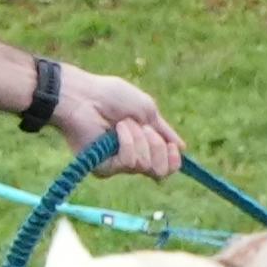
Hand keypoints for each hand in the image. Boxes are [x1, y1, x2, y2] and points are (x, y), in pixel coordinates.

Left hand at [43, 66, 182, 178]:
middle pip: (161, 171)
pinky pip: (129, 163)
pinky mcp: (104, 169)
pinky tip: (115, 131)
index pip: (166, 166)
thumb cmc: (112, 96)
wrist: (85, 96)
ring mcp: (118, 165)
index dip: (173, 159)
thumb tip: (182, 148)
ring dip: (139, 139)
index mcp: (143, 144)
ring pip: (146, 166)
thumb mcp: (146, 109)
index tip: (173, 146)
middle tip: (144, 128)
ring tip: (123, 124)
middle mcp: (132, 157)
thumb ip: (164, 131)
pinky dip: (127, 142)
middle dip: (158, 146)